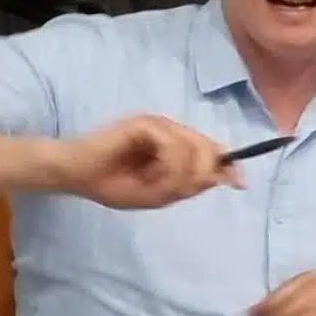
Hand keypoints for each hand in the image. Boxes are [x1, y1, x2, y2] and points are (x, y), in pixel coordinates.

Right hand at [45, 116, 235, 209]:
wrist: (75, 174)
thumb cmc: (113, 184)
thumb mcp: (161, 192)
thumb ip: (195, 183)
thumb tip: (235, 178)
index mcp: (177, 146)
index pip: (214, 150)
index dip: (228, 164)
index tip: (240, 183)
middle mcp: (172, 131)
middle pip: (210, 149)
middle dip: (196, 176)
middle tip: (167, 188)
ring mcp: (159, 124)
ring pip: (193, 150)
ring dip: (176, 175)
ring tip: (151, 181)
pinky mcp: (145, 123)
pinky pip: (173, 146)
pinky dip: (164, 166)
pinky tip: (147, 172)